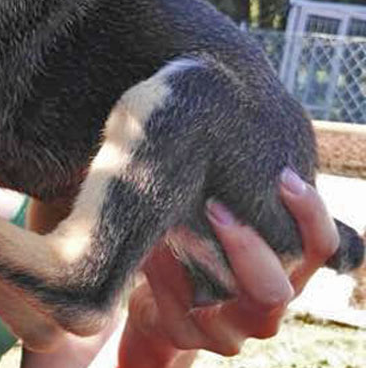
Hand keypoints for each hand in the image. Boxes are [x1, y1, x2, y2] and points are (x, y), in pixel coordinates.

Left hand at [118, 168, 339, 367]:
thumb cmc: (199, 227)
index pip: (320, 247)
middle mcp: (267, 302)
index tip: (284, 176)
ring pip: (226, 313)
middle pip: (275, 290)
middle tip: (214, 205)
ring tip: (172, 226)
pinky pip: (176, 311)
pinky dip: (162, 274)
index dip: (309, 216)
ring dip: (193, 263)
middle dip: (244, 247)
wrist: (161, 283)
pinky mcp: (190, 337)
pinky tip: (150, 248)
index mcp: (288, 265)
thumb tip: (225, 133)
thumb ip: (235, 184)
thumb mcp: (222, 203)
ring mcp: (231, 329)